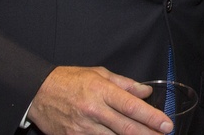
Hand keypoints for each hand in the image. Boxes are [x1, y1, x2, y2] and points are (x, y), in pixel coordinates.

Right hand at [28, 66, 173, 134]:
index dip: (152, 117)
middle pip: (126, 127)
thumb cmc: (70, 80)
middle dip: (148, 133)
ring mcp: (82, 127)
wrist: (37, 92)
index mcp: (102, 91)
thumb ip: (125, 84)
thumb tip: (146, 91)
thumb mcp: (99, 74)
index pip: (132, 107)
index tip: (166, 124)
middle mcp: (94, 110)